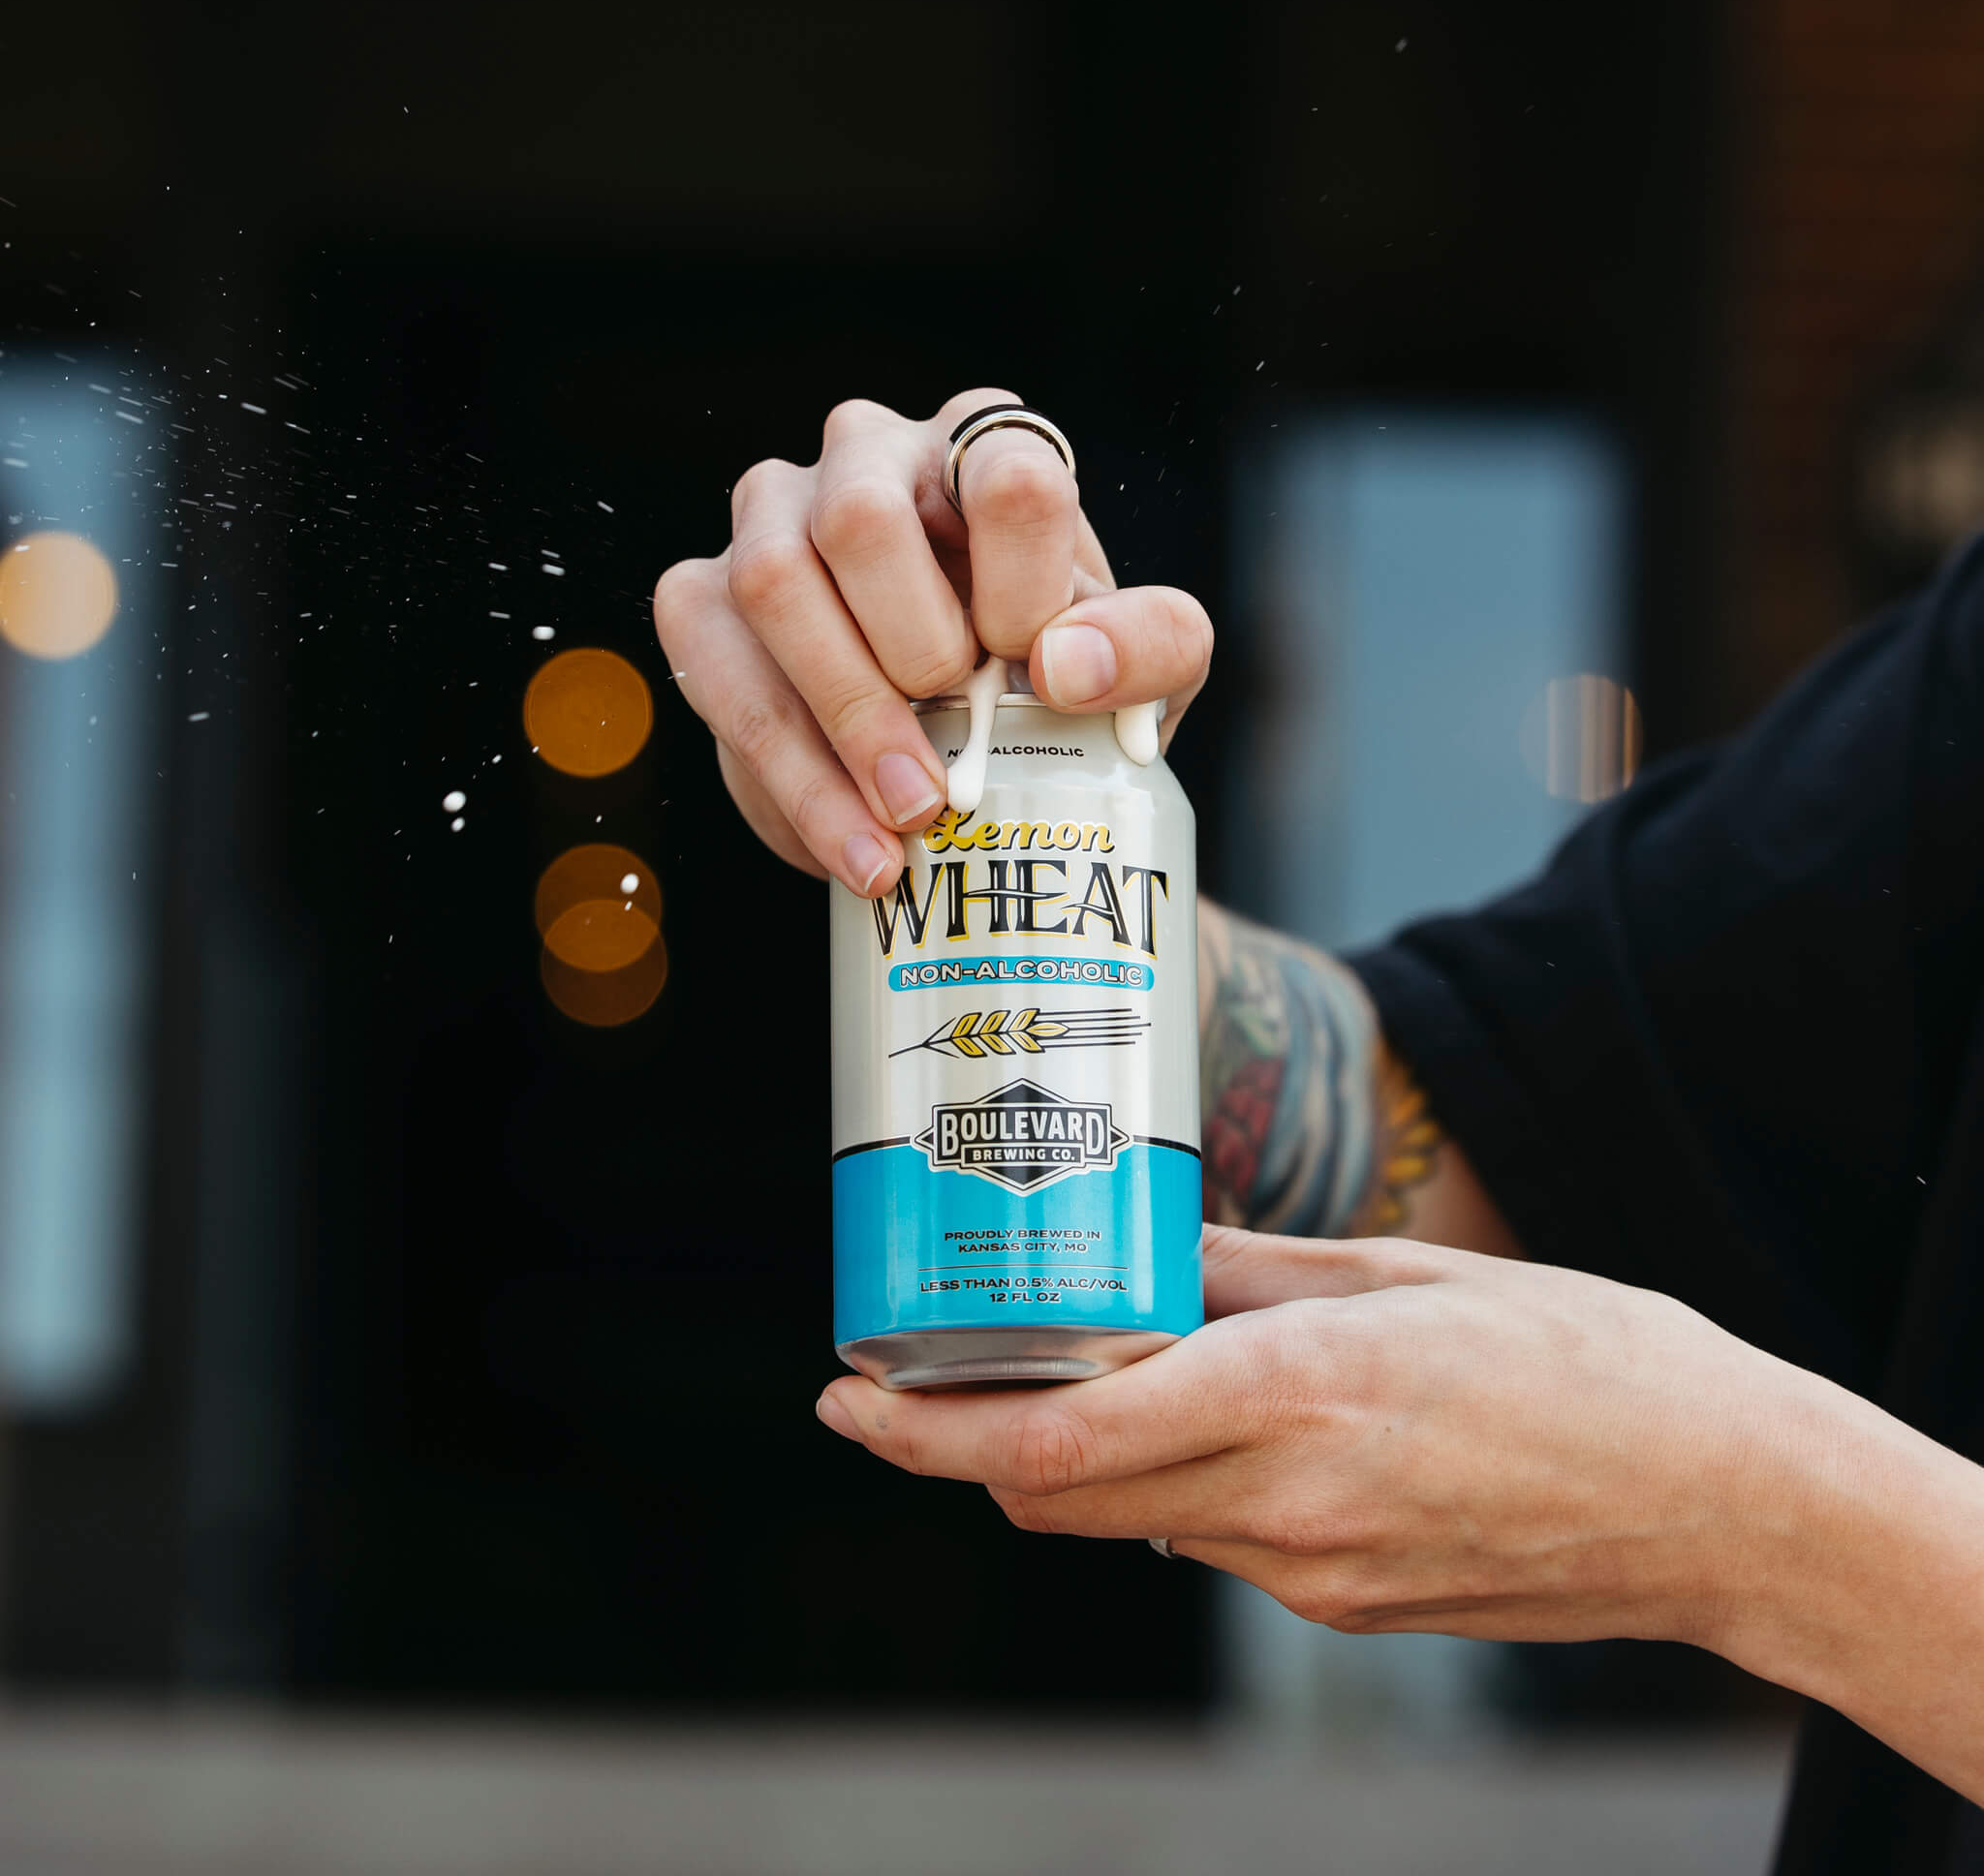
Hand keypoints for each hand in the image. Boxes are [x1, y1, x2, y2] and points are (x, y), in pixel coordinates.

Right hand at [652, 391, 1212, 896]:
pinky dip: (790, 775)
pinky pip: (713, 667)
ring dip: (843, 724)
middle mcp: (868, 456)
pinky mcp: (704, 596)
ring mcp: (771, 517)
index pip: (1006, 472)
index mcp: (985, 445)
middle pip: (861, 520)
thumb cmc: (1057, 675)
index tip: (1033, 671)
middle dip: (911, 657)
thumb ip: (1151, 647)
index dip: (1023, 588)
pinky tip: (852, 843)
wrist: (972, 746)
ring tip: (904, 827)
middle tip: (956, 758)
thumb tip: (1065, 663)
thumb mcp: (1147, 667)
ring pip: (772, 584)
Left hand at [813, 1224, 1817, 1648]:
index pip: (1058, 1450)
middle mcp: (1284, 1503)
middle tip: (905, 1381)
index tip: (851, 1399)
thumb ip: (1252, 1272)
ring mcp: (1313, 1576)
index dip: (930, 1432)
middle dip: (964, 1448)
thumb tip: (1145, 1262)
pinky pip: (1214, 1543)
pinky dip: (1172, 1484)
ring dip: (1072, 1461)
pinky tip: (1209, 1415)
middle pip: (1057, 1501)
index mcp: (1296, 1394)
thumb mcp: (1405, 1272)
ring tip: (1070, 1370)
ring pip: (1131, 1521)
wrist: (1719, 1504)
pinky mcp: (1345, 1608)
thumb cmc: (1581, 1359)